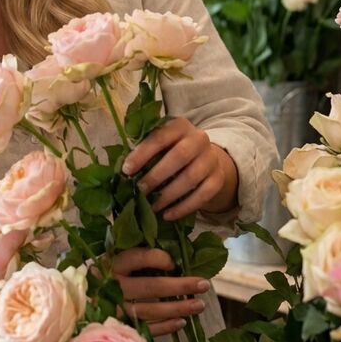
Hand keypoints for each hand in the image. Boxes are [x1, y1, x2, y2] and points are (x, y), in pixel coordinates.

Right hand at [109, 246, 209, 337]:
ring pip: (150, 310)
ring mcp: (115, 309)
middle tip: (204, 284)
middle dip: (180, 286)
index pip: (137, 258)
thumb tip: (175, 249)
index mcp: (112, 263)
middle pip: (149, 287)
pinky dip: (165, 327)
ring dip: (178, 308)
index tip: (175, 263)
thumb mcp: (118, 258)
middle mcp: (112, 286)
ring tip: (199, 305)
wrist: (81, 303)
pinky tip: (182, 322)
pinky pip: (145, 329)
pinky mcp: (120, 327)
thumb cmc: (109, 275)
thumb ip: (140, 253)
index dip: (158, 259)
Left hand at [121, 117, 237, 220]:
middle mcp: (199, 138)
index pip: (160, 137)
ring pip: (191, 178)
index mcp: (179, 126)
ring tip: (152, 206)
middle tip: (140, 190)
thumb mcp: (160, 144)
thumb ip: (143, 151)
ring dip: (168, 195)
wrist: (204, 158)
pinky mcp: (218, 178)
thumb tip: (121, 169)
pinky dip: (183, 207)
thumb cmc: (172, 150)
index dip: (142, 154)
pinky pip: (203, 195)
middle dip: (157, 175)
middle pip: (179, 156)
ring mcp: (211, 159)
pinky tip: (167, 215)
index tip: (127, 170)